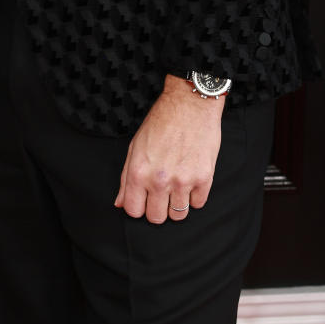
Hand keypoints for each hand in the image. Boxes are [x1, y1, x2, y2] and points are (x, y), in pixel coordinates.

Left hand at [114, 75, 224, 223]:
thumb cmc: (161, 122)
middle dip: (157, 209)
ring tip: (177, 185)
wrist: (190, 105)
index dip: (138, 208)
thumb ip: (126, 178)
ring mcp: (183, 181)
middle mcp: (159, 180)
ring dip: (177, 204)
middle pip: (156, 218)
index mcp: (138, 172)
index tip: (143, 200)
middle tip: (161, 194)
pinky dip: (194, 195)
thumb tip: (120, 203)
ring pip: (179, 215)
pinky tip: (190, 178)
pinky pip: (198, 204)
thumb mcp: (135, 146)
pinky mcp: (204, 178)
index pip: (134, 211)